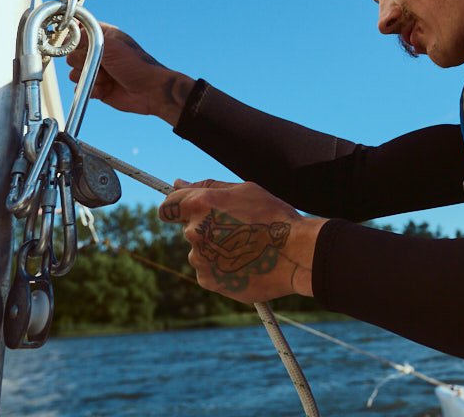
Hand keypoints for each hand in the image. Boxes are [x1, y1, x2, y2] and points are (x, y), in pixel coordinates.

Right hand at [66, 23, 193, 123]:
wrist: (150, 92)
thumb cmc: (136, 65)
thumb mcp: (112, 46)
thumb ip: (88, 39)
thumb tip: (68, 37)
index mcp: (103, 36)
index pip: (78, 31)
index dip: (75, 38)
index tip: (80, 45)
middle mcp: (97, 52)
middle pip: (71, 55)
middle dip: (84, 62)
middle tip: (103, 65)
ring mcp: (96, 70)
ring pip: (73, 73)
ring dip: (90, 77)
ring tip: (108, 78)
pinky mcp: (96, 87)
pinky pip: (79, 88)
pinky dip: (92, 90)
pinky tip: (107, 89)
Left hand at [158, 180, 326, 303]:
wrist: (296, 254)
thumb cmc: (274, 216)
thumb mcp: (244, 190)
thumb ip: (206, 186)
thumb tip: (177, 183)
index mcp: (201, 204)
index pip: (167, 207)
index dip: (178, 209)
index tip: (190, 212)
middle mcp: (195, 232)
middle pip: (188, 229)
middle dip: (207, 228)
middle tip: (239, 230)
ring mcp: (200, 259)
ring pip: (200, 251)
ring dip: (215, 249)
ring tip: (246, 248)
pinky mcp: (208, 280)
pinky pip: (208, 270)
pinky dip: (221, 268)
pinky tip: (244, 263)